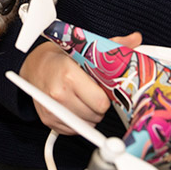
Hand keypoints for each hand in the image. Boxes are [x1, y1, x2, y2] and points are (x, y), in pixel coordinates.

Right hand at [19, 32, 141, 134]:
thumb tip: (135, 39)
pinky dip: (78, 121)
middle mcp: (58, 94)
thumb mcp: (85, 49)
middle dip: (98, 106)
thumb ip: (112, 46)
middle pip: (96, 115)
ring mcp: (52, 110)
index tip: (102, 89)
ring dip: (89, 115)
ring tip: (83, 98)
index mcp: (69, 75)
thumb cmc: (62, 58)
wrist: (36, 66)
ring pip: (87, 124)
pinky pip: (74, 130)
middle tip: (92, 93)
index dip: (106, 97)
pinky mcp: (48, 121)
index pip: (101, 102)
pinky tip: (74, 106)